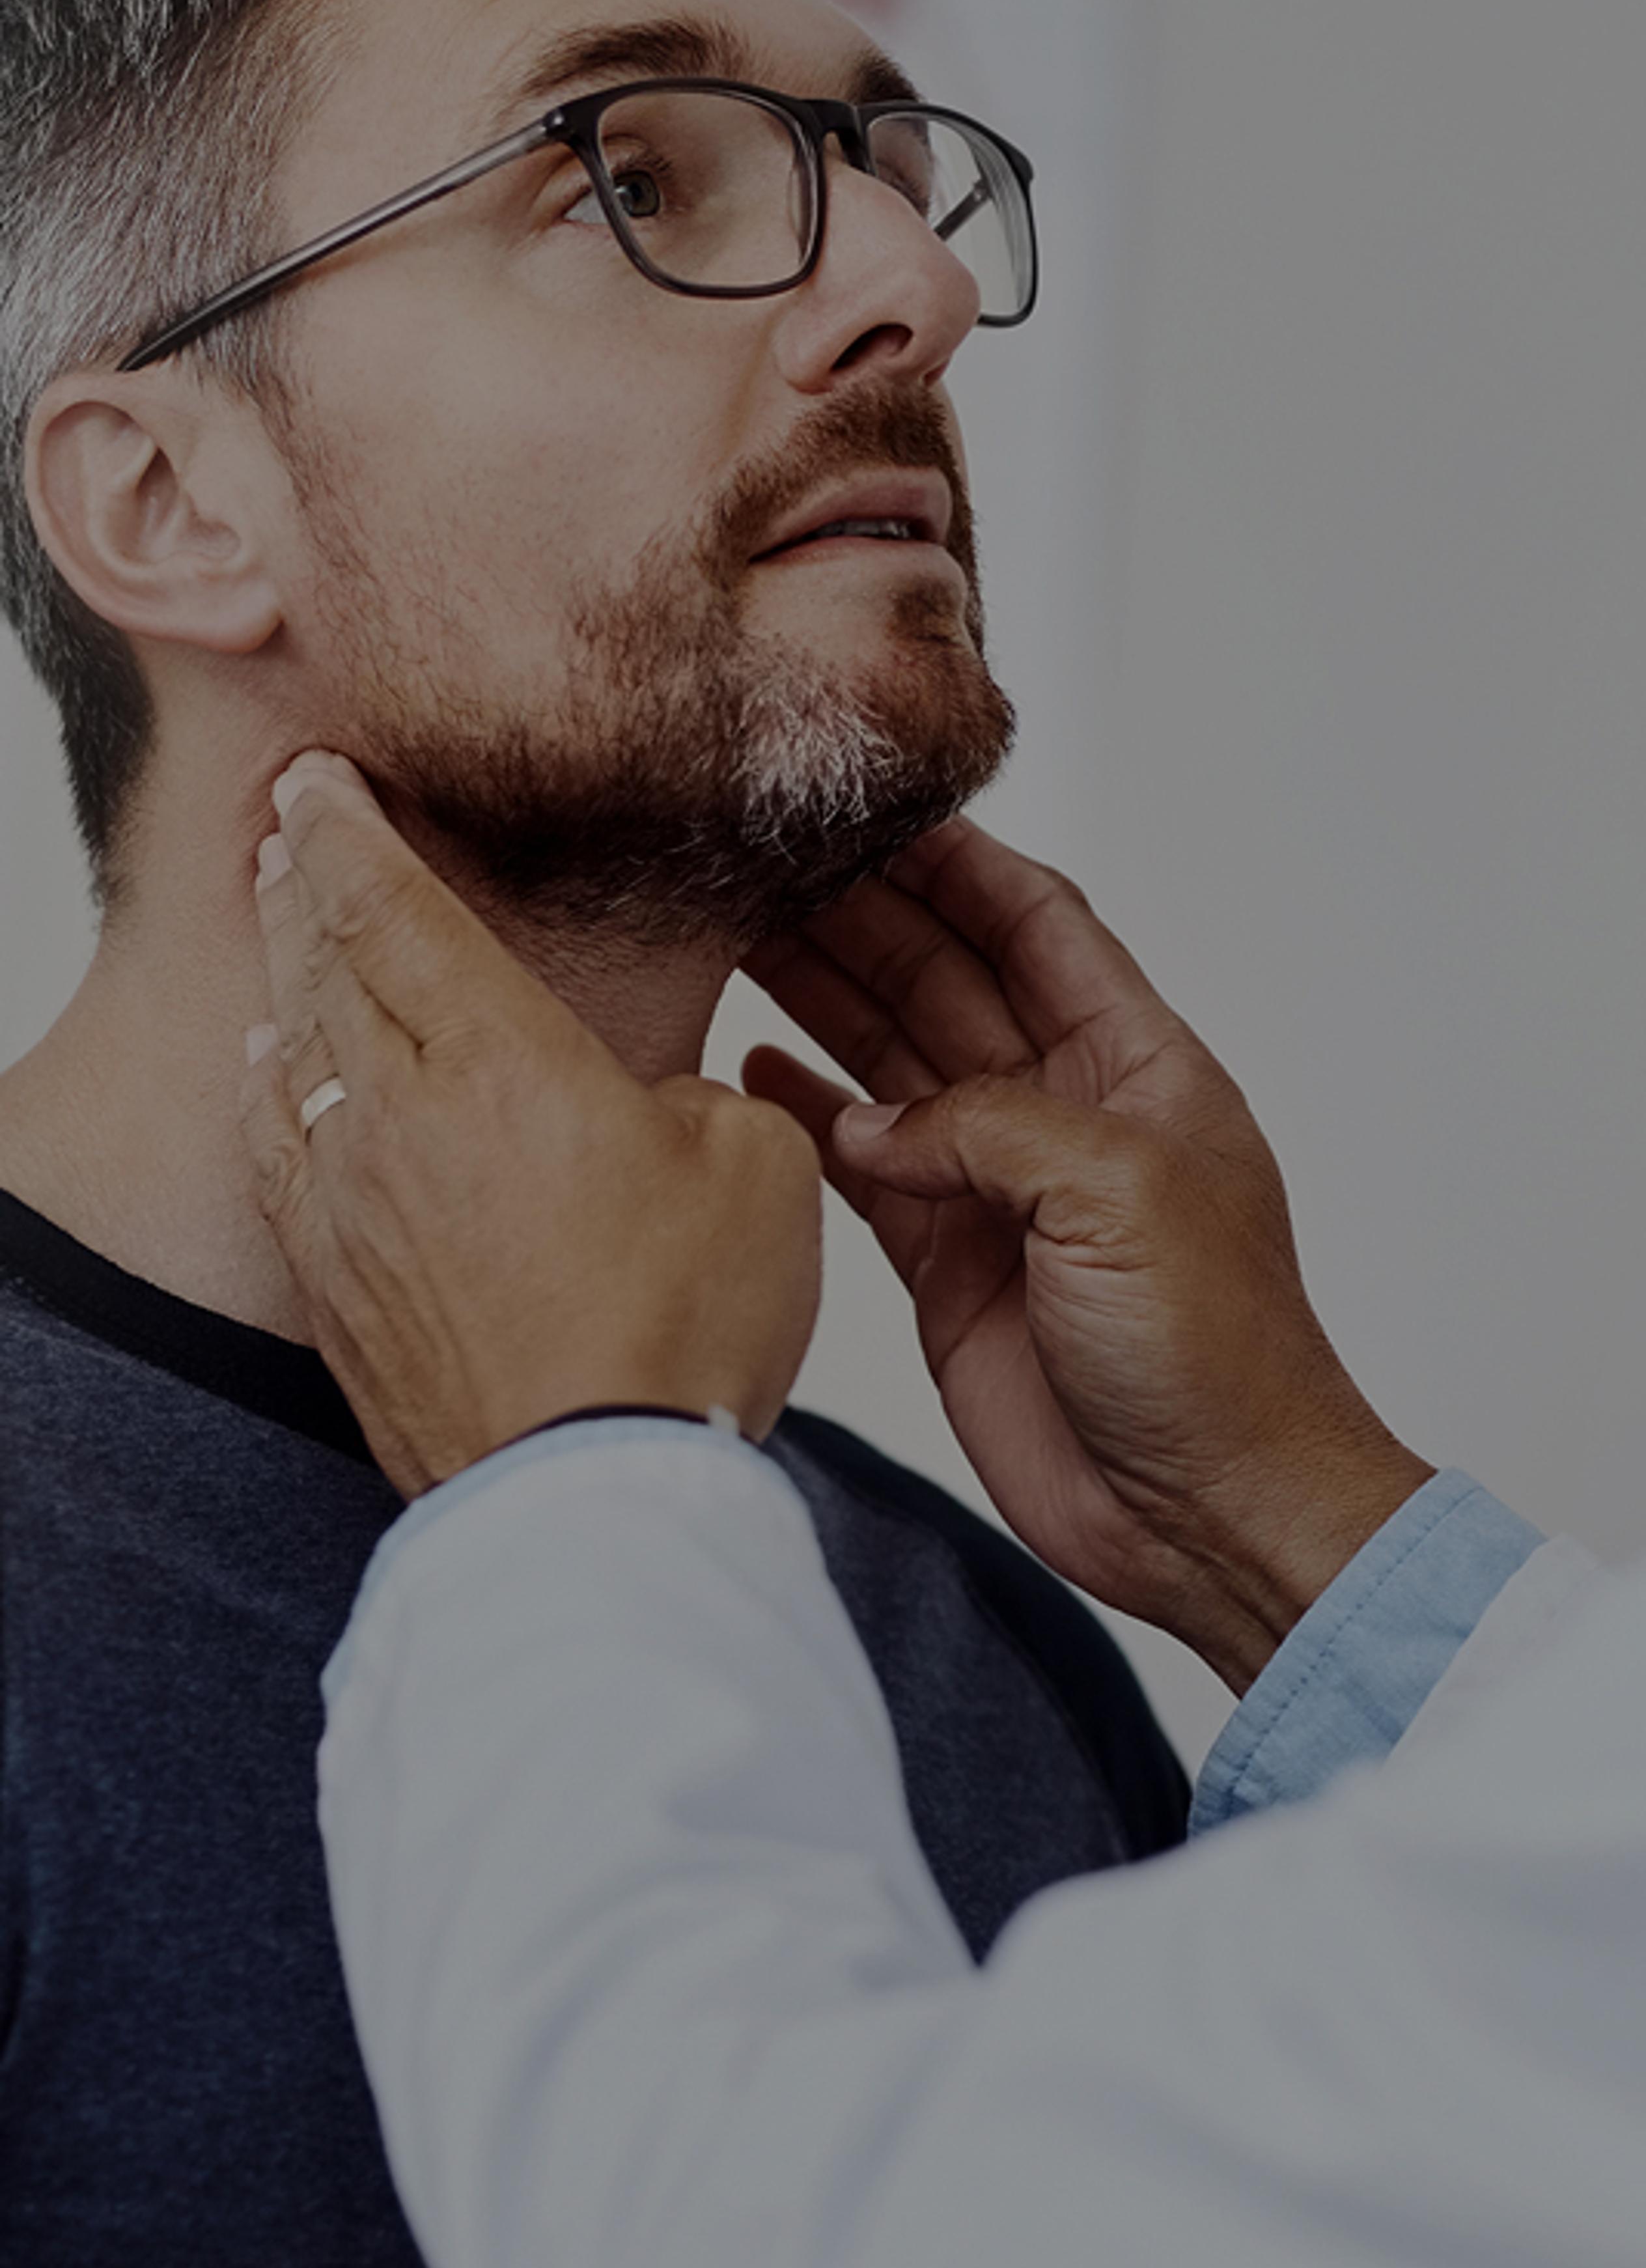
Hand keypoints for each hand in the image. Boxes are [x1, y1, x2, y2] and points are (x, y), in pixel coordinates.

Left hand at [242, 754, 823, 1496]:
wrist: (591, 1491)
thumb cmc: (681, 1330)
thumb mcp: (755, 1166)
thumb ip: (695, 1099)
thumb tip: (647, 1110)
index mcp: (503, 1060)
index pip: (395, 908)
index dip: (350, 829)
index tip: (320, 776)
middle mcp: (401, 1116)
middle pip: (326, 966)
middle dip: (303, 881)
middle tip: (288, 824)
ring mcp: (351, 1205)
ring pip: (292, 1056)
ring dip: (283, 976)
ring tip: (277, 924)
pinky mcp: (335, 1287)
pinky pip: (279, 1154)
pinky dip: (269, 1091)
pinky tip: (269, 1071)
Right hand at [745, 822, 1430, 1689]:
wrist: (1213, 1513)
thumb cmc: (1217, 1357)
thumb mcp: (1117, 1198)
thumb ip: (990, 1128)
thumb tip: (874, 1122)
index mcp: (1141, 1068)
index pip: (1040, 926)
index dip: (960, 865)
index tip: (873, 808)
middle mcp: (1069, 1115)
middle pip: (949, 980)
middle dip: (862, 919)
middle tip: (761, 861)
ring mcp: (1004, 1191)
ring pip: (895, 1063)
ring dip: (821, 998)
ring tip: (728, 934)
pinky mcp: (949, 1266)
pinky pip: (865, 1163)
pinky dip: (810, 1115)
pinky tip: (749, 1063)